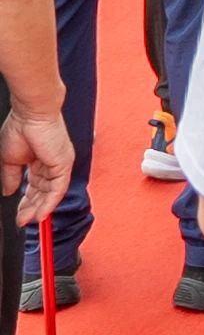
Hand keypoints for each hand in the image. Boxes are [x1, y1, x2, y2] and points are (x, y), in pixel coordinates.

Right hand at [3, 100, 73, 226]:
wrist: (30, 113)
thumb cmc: (21, 128)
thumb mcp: (10, 159)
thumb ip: (10, 177)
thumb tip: (8, 192)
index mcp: (39, 161)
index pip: (34, 187)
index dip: (26, 202)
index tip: (19, 215)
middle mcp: (51, 164)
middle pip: (42, 193)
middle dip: (31, 209)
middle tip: (23, 221)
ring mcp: (59, 165)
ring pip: (51, 194)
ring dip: (39, 209)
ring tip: (29, 221)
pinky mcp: (63, 164)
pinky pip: (58, 188)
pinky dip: (50, 203)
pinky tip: (41, 214)